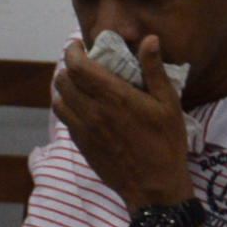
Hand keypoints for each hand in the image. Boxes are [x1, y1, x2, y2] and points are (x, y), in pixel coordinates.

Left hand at [51, 35, 190, 207]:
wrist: (153, 186)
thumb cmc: (166, 143)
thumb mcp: (169, 104)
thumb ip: (154, 70)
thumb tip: (149, 40)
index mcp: (114, 97)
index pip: (78, 66)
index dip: (73, 51)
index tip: (81, 45)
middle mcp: (93, 111)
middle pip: (63, 80)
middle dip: (69, 66)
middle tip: (83, 63)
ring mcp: (83, 129)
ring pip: (58, 99)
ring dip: (65, 86)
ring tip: (79, 83)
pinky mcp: (80, 144)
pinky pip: (63, 117)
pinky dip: (66, 105)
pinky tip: (82, 105)